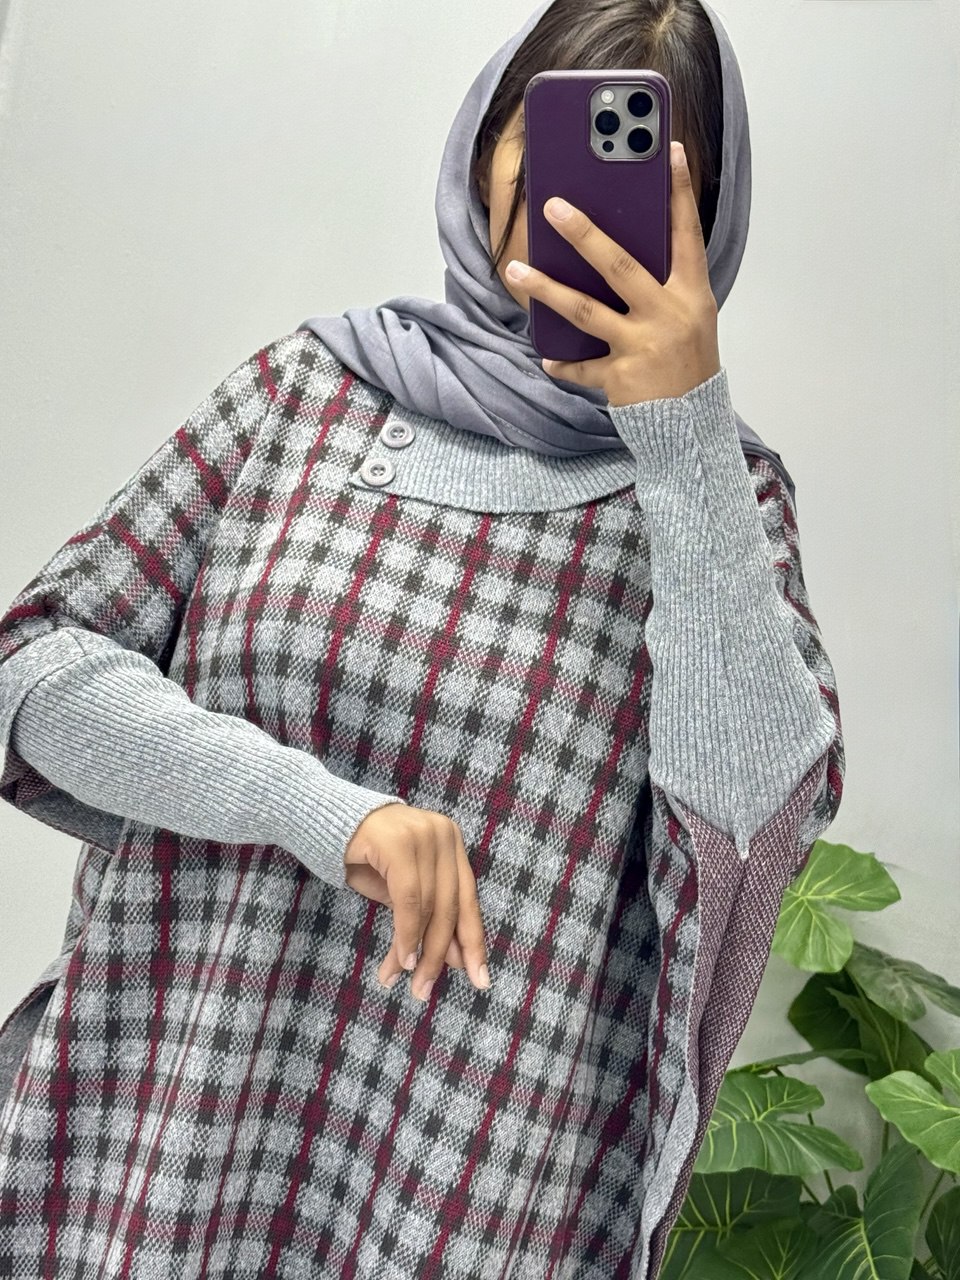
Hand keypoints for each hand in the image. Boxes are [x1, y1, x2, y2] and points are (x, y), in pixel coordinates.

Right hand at [344, 803, 490, 1002]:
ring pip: (429, 906)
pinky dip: (406, 933)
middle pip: (450, 905)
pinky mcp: (399, 842)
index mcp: (452, 843)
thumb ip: (427, 918)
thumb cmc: (365, 857)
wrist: (323, 821)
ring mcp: (423, 835)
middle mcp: (444, 834)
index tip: (480, 979)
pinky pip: (408, 899)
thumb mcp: (401, 892)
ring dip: (418, 951)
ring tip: (410, 982)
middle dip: (440, 954)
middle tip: (426, 990)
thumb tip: (455, 960)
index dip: (473, 940)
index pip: (468, 898)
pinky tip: (402, 958)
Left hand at [504, 141, 720, 407]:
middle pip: (619, 265)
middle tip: (553, 206)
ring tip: (516, 271)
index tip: (666, 149)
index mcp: (692, 293)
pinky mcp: (621, 377)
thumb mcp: (690, 318)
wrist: (693, 426)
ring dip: (546, 289)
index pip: (687, 233)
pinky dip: (563, 364)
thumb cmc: (688, 364)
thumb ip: (662, 285)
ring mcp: (643, 345)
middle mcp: (668, 314)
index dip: (679, 191)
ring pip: (585, 310)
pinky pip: (582, 367)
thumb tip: (610, 253)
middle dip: (584, 233)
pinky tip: (546, 357)